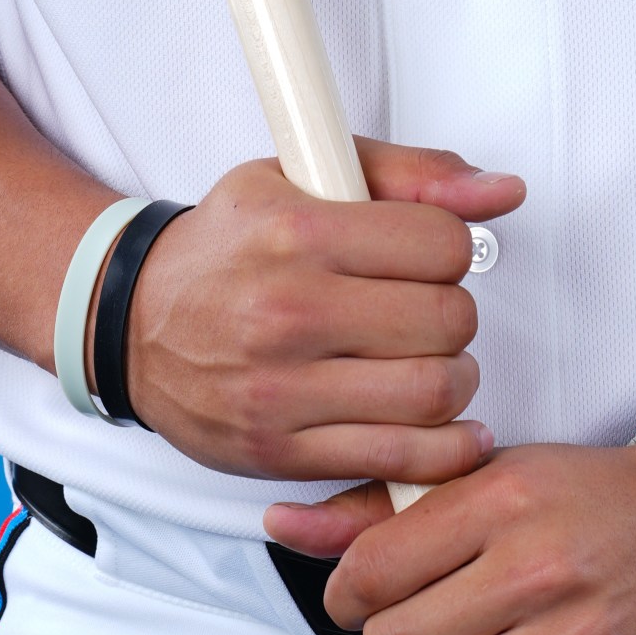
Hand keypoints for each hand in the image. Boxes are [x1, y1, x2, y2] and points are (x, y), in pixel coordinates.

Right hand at [123, 144, 521, 483]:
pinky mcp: (281, 451)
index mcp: (297, 232)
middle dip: (454, 313)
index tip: (427, 255)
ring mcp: (283, 390)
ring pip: (434, 392)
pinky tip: (446, 428)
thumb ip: (411, 175)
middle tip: (427, 310)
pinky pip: (398, 460)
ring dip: (454, 380)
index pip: (441, 243)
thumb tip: (503, 192)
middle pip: (448, 320)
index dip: (451, 247)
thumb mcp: (302, 175)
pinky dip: (443, 450)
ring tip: (428, 363)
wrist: (132, 321)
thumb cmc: (228, 245)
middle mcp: (288, 311)